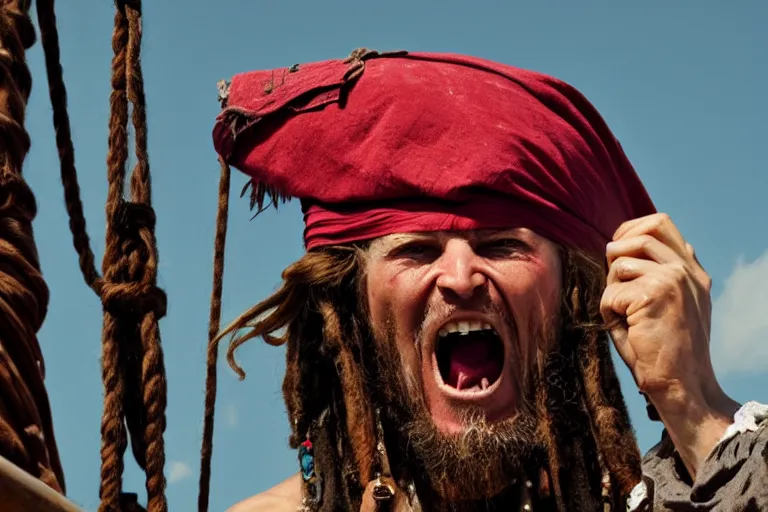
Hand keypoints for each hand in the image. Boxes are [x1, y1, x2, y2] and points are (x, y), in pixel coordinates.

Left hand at [600, 213, 737, 476]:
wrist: (680, 385)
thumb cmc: (662, 350)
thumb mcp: (664, 304)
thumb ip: (651, 273)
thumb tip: (618, 246)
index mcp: (691, 270)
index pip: (660, 223)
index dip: (629, 230)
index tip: (615, 252)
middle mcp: (686, 270)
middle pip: (638, 234)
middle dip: (615, 255)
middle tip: (616, 286)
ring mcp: (673, 279)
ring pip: (619, 265)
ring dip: (611, 291)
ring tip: (625, 316)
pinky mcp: (654, 294)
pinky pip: (610, 293)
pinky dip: (609, 314)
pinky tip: (626, 330)